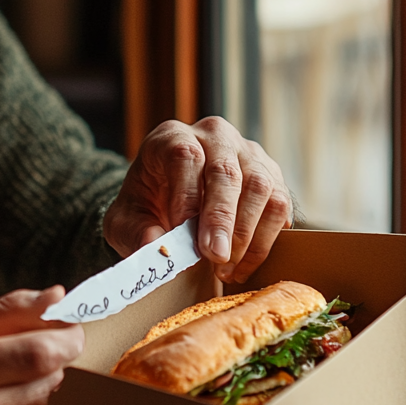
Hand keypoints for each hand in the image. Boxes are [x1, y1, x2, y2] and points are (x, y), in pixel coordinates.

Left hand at [103, 116, 292, 284]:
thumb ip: (136, 231)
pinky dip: (265, 238)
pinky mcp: (271, 174)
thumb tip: (156, 246)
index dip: (188, 196)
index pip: (185, 156)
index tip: (183, 232)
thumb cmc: (146, 205)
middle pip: (226, 171)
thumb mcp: (126, 219)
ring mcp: (248, 152)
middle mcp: (214, 136)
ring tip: (226, 269)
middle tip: (216, 257)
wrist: (166, 199)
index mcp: (172, 137)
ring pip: (259, 187)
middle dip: (222, 218)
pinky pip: (279, 204)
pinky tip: (244, 263)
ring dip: (246, 234)